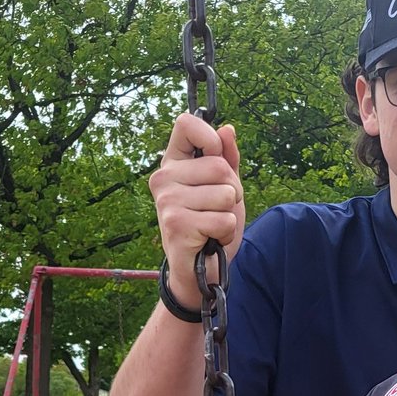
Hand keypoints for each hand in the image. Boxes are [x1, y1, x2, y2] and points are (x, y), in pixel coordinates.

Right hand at [149, 112, 245, 308]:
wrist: (200, 271)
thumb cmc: (211, 227)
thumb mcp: (225, 189)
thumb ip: (227, 160)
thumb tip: (228, 129)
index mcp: (173, 163)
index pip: (187, 124)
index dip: (211, 138)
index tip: (217, 158)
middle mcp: (164, 178)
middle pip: (220, 166)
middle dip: (232, 192)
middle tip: (217, 209)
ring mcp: (167, 200)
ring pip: (225, 194)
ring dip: (229, 215)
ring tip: (212, 226)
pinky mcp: (176, 224)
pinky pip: (223, 220)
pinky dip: (226, 233)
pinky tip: (210, 239)